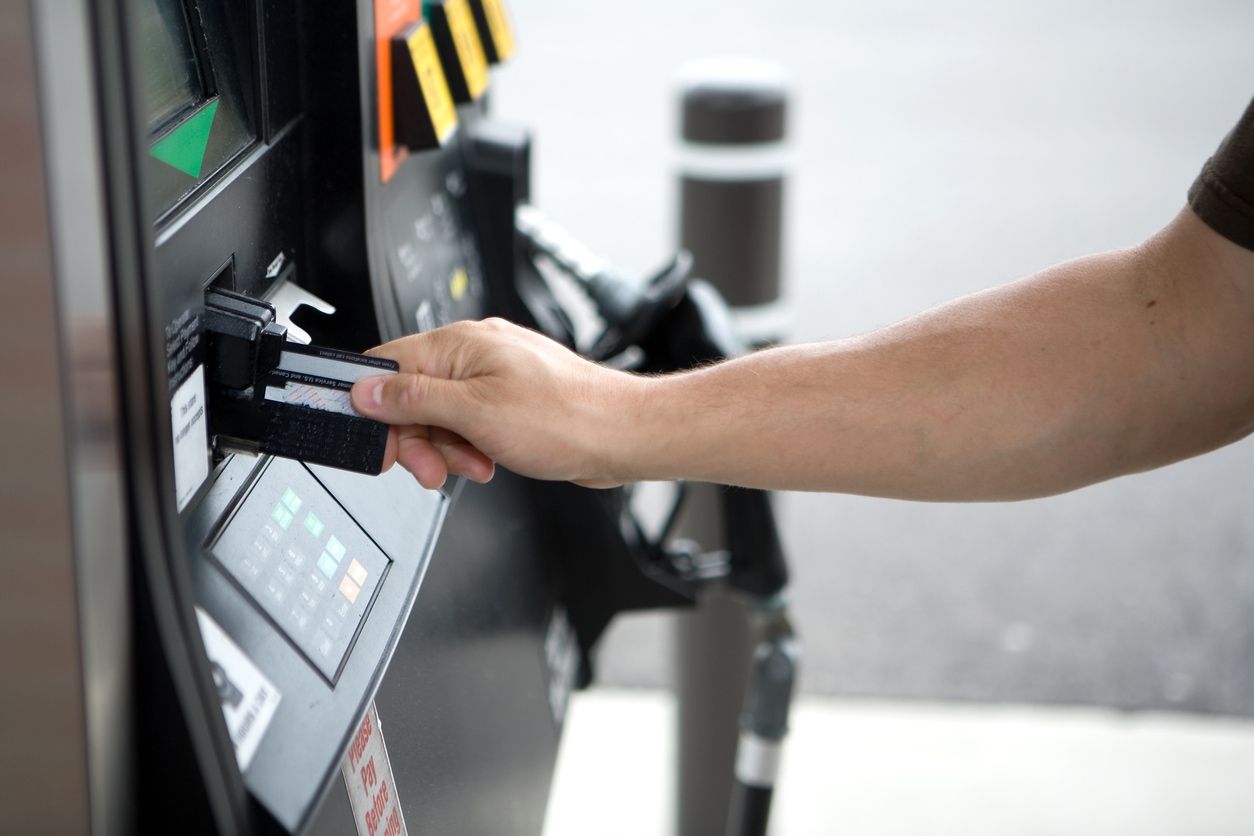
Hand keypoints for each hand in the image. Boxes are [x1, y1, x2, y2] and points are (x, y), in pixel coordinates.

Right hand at [351, 318, 647, 489]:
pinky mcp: (509, 401)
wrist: (622, 435)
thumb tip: (367, 390)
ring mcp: (493, 377)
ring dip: (445, 449)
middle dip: (416, 438)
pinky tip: (486, 460)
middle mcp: (474, 353)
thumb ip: (414, 399)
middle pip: (411, 396)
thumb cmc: (567, 418)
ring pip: (440, 416)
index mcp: (459, 344)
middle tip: (427, 468)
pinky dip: (469, 447)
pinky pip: (468, 424)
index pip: (387, 365)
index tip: (376, 441)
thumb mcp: (475, 413)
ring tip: (471, 463)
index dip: (373, 406)